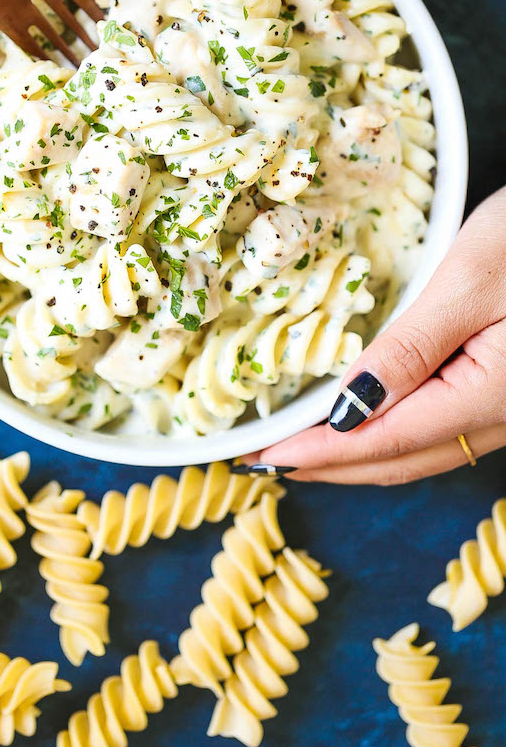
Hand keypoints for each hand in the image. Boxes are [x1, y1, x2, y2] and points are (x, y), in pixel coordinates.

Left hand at [238, 187, 505, 484]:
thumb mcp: (468, 280)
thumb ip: (409, 350)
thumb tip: (348, 410)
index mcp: (492, 395)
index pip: (387, 440)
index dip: (321, 453)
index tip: (265, 457)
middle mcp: (502, 416)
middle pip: (402, 460)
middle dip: (330, 466)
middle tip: (264, 463)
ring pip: (421, 452)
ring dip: (357, 457)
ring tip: (300, 451)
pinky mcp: (503, 390)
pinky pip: (439, 431)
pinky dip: (390, 435)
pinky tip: (360, 422)